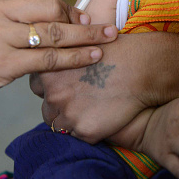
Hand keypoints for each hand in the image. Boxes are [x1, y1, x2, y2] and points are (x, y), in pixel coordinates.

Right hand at [0, 0, 117, 115]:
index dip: (67, 5)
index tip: (83, 16)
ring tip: (109, 39)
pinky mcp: (1, 63)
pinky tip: (93, 56)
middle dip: (80, 18)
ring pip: (55, 32)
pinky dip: (76, 58)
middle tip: (100, 28)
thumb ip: (12, 10)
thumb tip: (57, 11)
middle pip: (51, 7)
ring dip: (87, 36)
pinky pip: (50, 58)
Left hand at [30, 33, 153, 143]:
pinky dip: (90, 128)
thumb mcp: (83, 43)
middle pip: (47, 106)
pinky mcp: (86, 131)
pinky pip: (80, 135)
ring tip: (91, 108)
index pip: (36, 85)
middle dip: (60, 103)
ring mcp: (69, 115)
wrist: (142, 68)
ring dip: (72, 119)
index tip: (65, 83)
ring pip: (60, 124)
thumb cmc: (117, 50)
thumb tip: (54, 54)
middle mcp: (53, 95)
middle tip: (80, 97)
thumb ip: (64, 53)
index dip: (51, 85)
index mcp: (49, 71)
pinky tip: (103, 116)